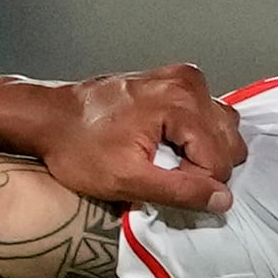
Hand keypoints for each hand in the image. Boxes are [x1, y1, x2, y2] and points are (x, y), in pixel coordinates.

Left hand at [33, 64, 246, 211]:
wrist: (49, 116)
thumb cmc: (78, 148)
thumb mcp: (126, 180)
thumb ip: (179, 191)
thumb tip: (223, 199)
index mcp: (181, 103)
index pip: (219, 161)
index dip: (195, 184)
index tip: (161, 187)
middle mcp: (190, 84)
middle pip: (228, 142)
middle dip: (203, 168)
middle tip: (165, 175)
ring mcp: (185, 77)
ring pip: (224, 128)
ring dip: (204, 152)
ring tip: (168, 161)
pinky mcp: (177, 79)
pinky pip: (209, 113)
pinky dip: (197, 135)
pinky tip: (171, 145)